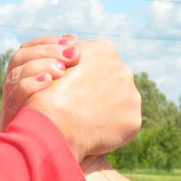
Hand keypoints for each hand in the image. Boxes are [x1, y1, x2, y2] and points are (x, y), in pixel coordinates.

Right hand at [0, 36, 76, 127]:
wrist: (56, 163)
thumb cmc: (68, 129)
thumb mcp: (71, 97)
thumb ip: (72, 73)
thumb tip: (77, 44)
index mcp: (26, 79)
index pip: (29, 48)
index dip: (48, 42)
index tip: (72, 41)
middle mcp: (14, 88)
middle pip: (21, 56)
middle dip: (48, 50)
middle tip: (74, 54)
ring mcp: (11, 104)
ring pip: (15, 72)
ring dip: (39, 65)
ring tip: (62, 70)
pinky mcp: (11, 121)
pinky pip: (14, 96)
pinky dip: (30, 85)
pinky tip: (49, 82)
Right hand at [25, 38, 139, 161]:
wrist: (52, 125)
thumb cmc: (47, 93)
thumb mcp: (57, 63)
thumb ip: (74, 57)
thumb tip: (75, 53)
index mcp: (105, 49)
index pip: (99, 62)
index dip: (85, 76)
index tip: (73, 88)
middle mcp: (123, 68)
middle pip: (113, 81)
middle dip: (100, 91)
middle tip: (80, 105)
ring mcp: (131, 95)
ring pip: (121, 102)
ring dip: (108, 109)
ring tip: (86, 120)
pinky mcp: (133, 119)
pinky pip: (123, 123)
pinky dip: (112, 128)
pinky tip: (95, 131)